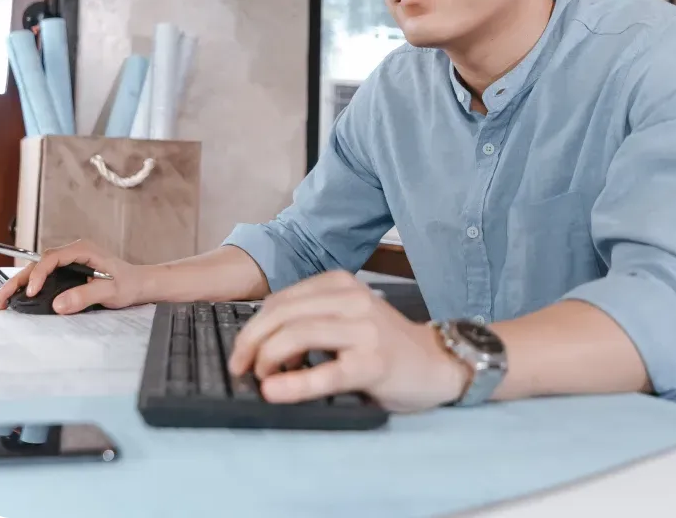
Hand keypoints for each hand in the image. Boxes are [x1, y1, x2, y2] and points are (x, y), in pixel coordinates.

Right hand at [0, 239, 148, 313]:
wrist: (141, 284)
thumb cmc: (130, 284)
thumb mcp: (112, 291)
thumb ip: (86, 295)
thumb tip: (58, 304)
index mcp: (85, 250)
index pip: (53, 258)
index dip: (39, 275)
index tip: (31, 292)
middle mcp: (75, 252)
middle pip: (40, 262)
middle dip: (20, 280)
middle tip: (2, 298)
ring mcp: (71, 261)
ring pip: (39, 269)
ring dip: (21, 283)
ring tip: (3, 300)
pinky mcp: (69, 271)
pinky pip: (46, 275)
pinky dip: (31, 286)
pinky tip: (19, 297)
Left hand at [227, 270, 469, 413]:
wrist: (435, 363)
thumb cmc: (384, 344)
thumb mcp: (346, 318)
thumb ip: (310, 320)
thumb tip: (256, 343)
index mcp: (341, 284)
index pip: (280, 300)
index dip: (251, 328)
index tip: (240, 354)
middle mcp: (353, 299)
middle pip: (282, 314)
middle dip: (250, 343)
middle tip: (241, 369)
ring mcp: (365, 329)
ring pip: (297, 335)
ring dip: (267, 360)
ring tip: (262, 379)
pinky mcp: (374, 363)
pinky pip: (325, 372)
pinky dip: (294, 384)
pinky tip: (274, 391)